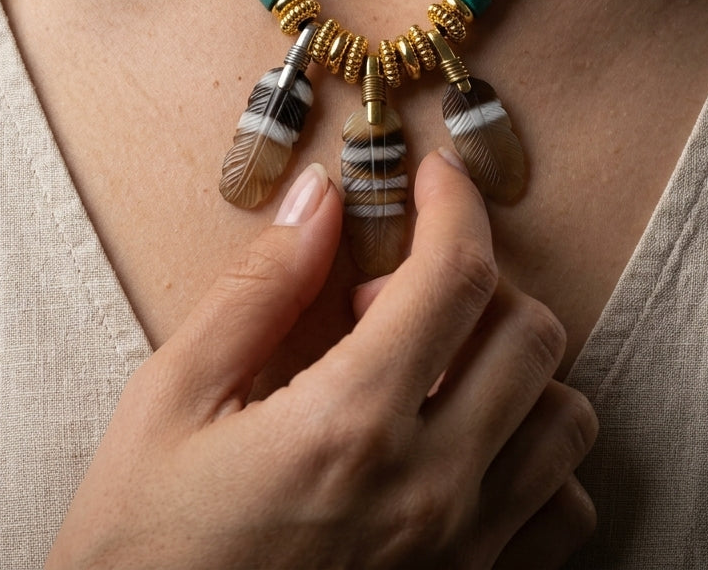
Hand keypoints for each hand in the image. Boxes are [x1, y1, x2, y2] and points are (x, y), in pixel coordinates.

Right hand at [46, 150, 596, 569]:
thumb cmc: (141, 543)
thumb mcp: (172, 399)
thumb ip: (258, 288)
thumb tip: (320, 199)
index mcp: (348, 425)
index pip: (454, 277)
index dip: (456, 204)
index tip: (436, 175)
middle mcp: (428, 491)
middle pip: (531, 335)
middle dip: (478, 281)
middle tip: (395, 294)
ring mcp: (462, 555)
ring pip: (567, 418)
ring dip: (516, 365)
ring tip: (434, 369)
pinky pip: (564, 508)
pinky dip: (536, 454)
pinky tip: (467, 442)